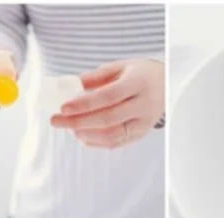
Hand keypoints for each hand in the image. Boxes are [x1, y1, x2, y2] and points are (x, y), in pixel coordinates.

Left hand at [50, 59, 164, 148]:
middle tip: (55, 121)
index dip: (84, 104)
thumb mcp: (120, 67)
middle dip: (78, 122)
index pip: (108, 97)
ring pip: (112, 136)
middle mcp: (144, 105)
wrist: (168, 85)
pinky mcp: (141, 135)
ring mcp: (144, 123)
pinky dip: (95, 142)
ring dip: (85, 134)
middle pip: (108, 119)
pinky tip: (81, 135)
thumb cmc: (139, 74)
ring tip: (68, 128)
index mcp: (138, 83)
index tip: (62, 107)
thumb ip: (96, 77)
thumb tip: (70, 86)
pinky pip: (116, 143)